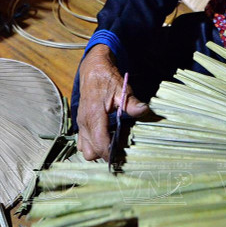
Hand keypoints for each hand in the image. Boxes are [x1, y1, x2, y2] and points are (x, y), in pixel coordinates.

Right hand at [76, 45, 148, 160]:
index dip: (111, 154)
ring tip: (112, 141)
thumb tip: (144, 110)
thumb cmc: (107, 80)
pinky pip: (82, 142)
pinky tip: (105, 136)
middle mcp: (84, 122)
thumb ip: (132, 103)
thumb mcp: (122, 89)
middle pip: (90, 152)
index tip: (122, 157)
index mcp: (94, 115)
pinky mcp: (80, 124)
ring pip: (84, 149)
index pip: (99, 144)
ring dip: (97, 150)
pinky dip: (92, 144)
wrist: (92, 69)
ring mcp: (80, 124)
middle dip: (104, 154)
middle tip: (119, 147)